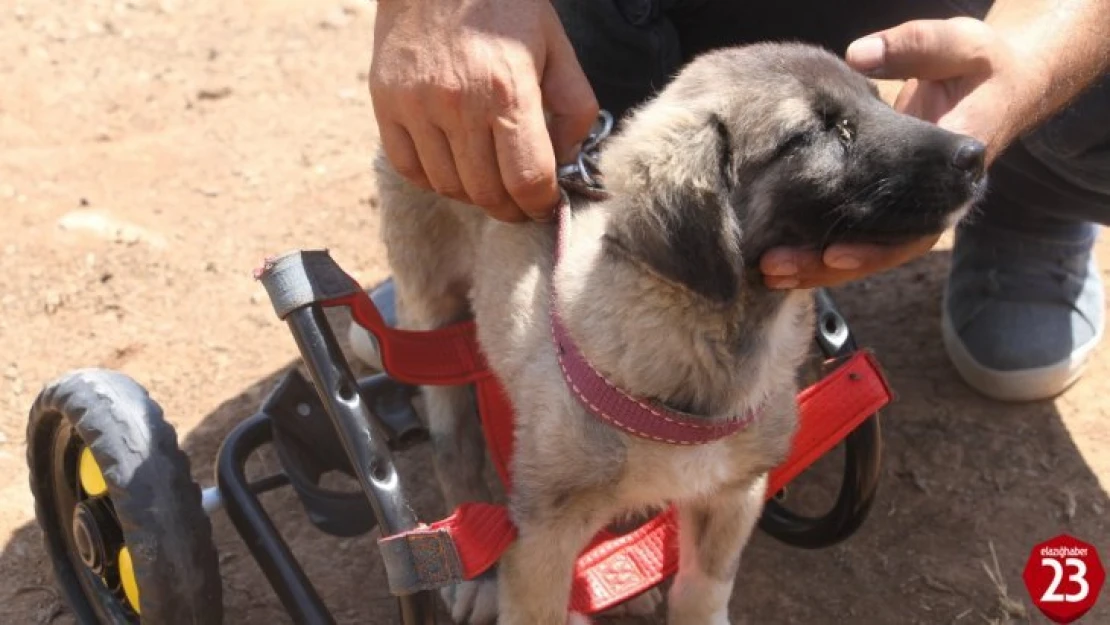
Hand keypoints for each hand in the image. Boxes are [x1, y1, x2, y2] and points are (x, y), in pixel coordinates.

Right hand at [368, 0, 598, 221]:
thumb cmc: (505, 7)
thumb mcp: (557, 48)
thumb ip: (573, 110)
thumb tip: (565, 163)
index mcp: (508, 91)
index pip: (527, 180)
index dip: (541, 205)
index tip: (545, 205)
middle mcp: (459, 105)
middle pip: (487, 193)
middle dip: (511, 208)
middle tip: (520, 203)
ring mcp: (417, 107)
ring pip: (449, 187)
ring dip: (474, 195)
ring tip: (489, 180)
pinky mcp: (386, 105)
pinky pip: (410, 169)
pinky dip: (435, 179)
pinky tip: (453, 164)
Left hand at [761, 17, 1034, 289]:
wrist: (1002, 84)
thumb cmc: (980, 64)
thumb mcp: (958, 46)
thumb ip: (915, 47)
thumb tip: (861, 55)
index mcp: (955, 176)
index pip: (916, 225)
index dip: (876, 244)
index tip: (833, 251)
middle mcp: (936, 204)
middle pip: (882, 251)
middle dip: (828, 264)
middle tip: (776, 265)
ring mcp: (913, 209)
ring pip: (866, 251)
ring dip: (816, 265)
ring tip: (768, 269)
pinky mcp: (892, 205)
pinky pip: (856, 236)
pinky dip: (817, 250)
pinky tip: (776, 257)